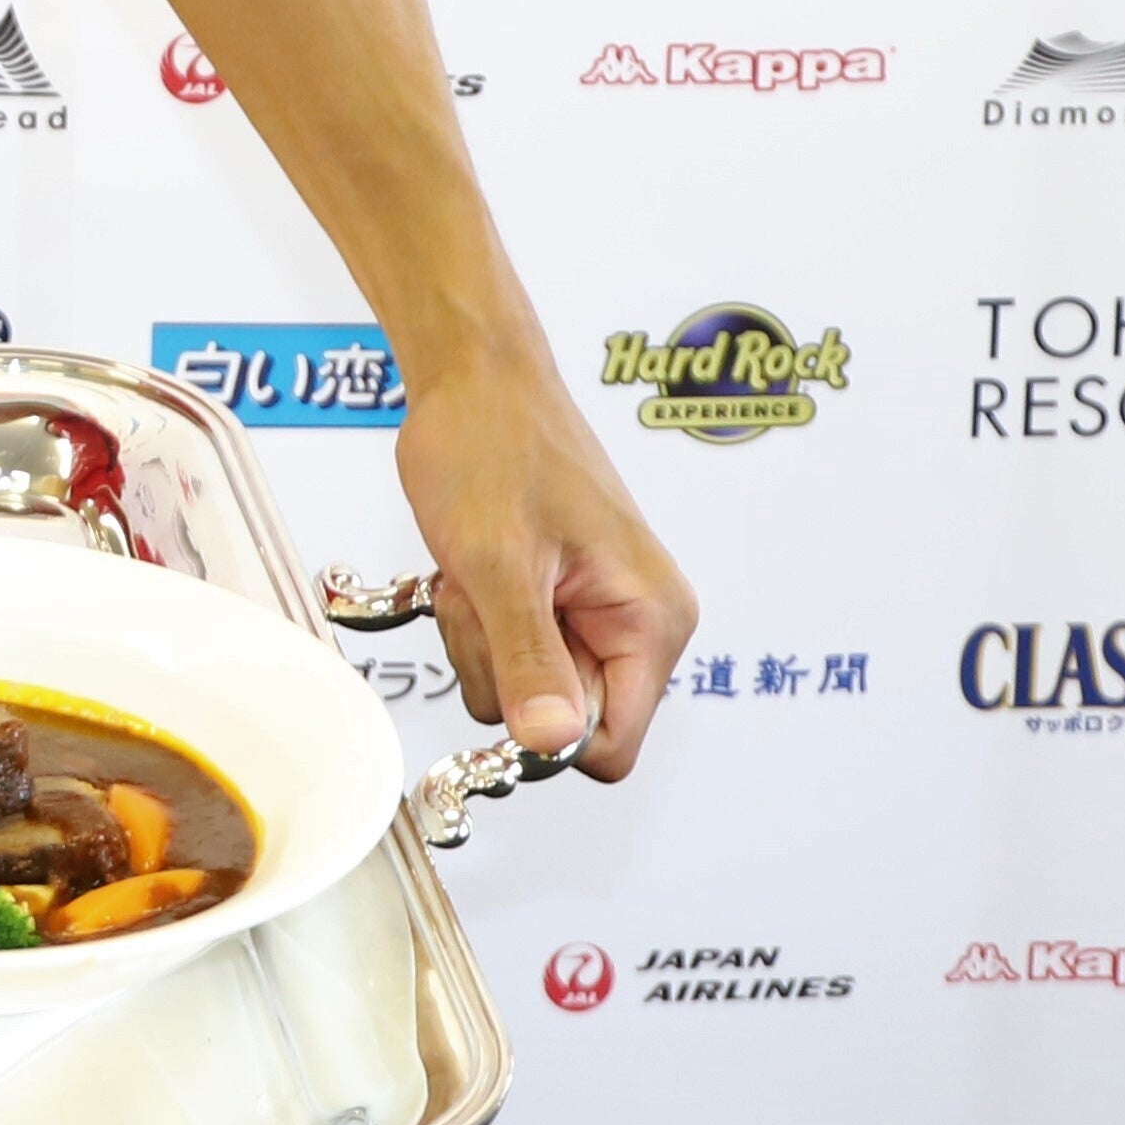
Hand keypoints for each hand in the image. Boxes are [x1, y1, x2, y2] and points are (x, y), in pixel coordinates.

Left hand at [390, 358, 695, 780]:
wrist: (472, 376)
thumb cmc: (492, 444)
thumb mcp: (499, 561)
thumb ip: (528, 658)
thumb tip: (552, 743)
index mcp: (653, 621)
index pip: (610, 747)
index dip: (546, 733)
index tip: (499, 667)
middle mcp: (640, 624)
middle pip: (562, 721)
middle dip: (503, 666)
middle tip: (480, 592)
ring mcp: (598, 610)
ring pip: (526, 685)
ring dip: (480, 637)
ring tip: (476, 568)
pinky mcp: (560, 597)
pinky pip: (510, 647)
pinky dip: (477, 616)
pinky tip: (471, 566)